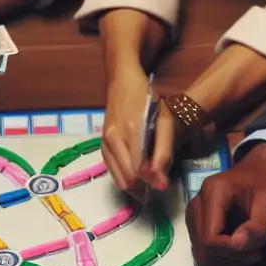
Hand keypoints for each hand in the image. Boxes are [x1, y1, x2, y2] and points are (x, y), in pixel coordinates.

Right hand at [103, 69, 174, 191]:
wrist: (121, 82)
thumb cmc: (146, 98)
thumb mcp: (163, 120)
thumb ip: (164, 151)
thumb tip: (161, 183)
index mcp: (131, 129)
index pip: (140, 169)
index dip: (153, 180)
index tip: (164, 181)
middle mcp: (113, 138)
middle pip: (128, 178)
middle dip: (144, 183)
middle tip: (158, 176)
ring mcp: (104, 143)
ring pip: (119, 179)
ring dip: (135, 182)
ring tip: (148, 173)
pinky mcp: (101, 146)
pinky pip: (113, 172)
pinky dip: (126, 175)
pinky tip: (136, 168)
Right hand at [187, 143, 265, 265]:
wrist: (257, 171)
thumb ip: (258, 225)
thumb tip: (237, 244)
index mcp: (212, 194)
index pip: (210, 238)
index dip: (231, 251)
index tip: (256, 249)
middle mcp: (195, 205)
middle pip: (203, 249)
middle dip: (231, 258)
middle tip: (256, 251)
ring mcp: (192, 215)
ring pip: (201, 254)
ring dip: (227, 260)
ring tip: (250, 250)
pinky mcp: (195, 224)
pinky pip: (202, 251)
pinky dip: (221, 257)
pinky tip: (239, 249)